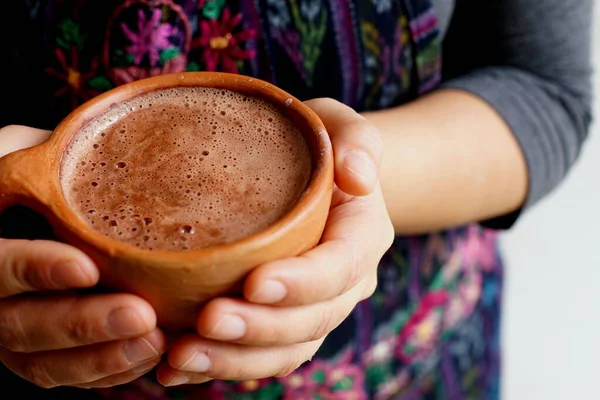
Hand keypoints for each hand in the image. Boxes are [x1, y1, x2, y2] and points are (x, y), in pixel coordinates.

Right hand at [0, 125, 166, 388]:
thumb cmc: (33, 180)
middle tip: (141, 314)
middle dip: (83, 324)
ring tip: (157, 339)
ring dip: (104, 356)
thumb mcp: (22, 155)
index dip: (34, 269)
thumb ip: (36, 156)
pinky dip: (112, 370)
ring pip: (47, 363)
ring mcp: (15, 334)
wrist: (36, 220)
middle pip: (21, 326)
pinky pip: (72, 376)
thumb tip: (90, 140)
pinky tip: (153, 351)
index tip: (87, 266)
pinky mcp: (45, 354)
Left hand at [156, 99, 394, 385]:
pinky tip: (175, 367)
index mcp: (363, 234)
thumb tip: (359, 179)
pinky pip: (264, 355)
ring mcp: (318, 305)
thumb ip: (358, 141)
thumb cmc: (320, 145)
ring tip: (180, 356)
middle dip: (260, 328)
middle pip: (313, 319)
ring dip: (236, 359)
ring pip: (288, 349)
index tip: (255, 282)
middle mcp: (347, 280)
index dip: (303, 282)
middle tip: (206, 321)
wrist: (317, 177)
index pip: (342, 265)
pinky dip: (224, 365)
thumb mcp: (340, 126)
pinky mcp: (288, 320)